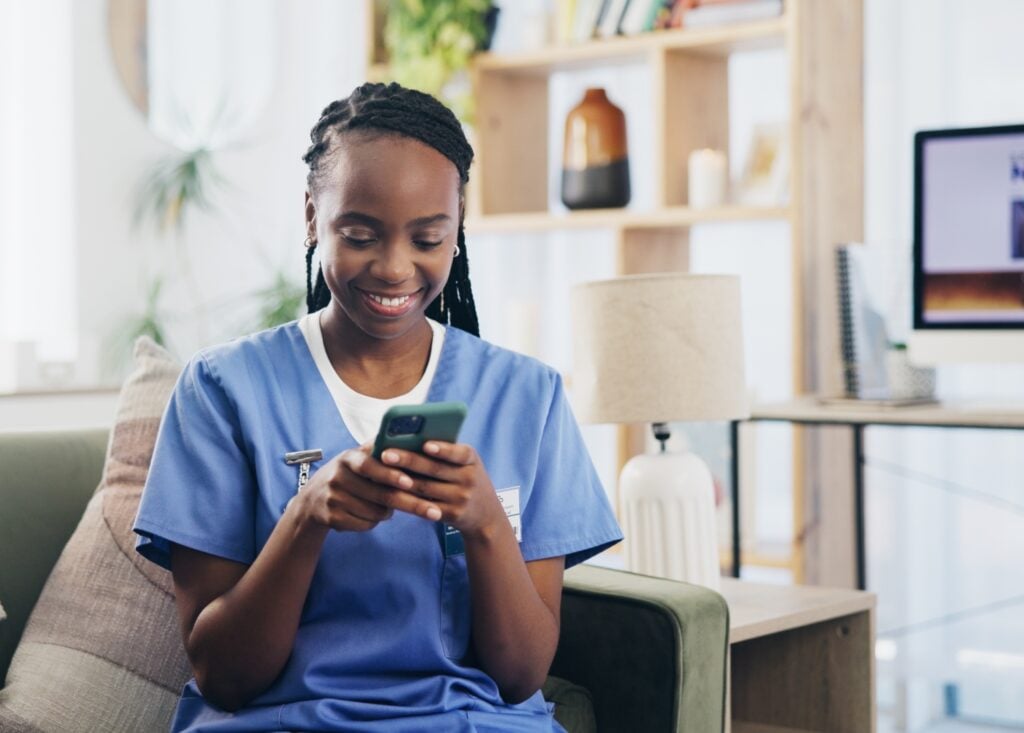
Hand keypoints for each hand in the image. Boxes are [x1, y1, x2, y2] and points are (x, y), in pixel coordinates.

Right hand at [295, 445, 442, 532]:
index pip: (370, 466)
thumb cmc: (348, 474)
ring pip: (376, 513)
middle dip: (411, 504)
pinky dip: (374, 521)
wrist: (312, 500)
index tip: (410, 481)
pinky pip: (366, 525)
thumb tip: (411, 433)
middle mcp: (338, 477)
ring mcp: (333, 499)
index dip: (390, 474)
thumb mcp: (358, 457)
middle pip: (381, 496)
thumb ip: (379, 448)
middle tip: (433, 512)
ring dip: (389, 512)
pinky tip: (370, 513)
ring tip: (388, 504)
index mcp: (348, 458)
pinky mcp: (332, 519)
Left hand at [379, 442, 506, 538]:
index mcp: (471, 459)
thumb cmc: (467, 479)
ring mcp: (461, 498)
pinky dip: (406, 498)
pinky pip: (424, 506)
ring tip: (381, 471)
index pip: (458, 453)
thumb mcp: (466, 464)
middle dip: (408, 460)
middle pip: (434, 469)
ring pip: (425, 488)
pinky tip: (390, 491)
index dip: (442, 449)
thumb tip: (409, 437)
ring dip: (401, 480)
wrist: (487, 515)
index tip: (425, 445)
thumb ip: (446, 452)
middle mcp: (468, 478)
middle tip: (386, 454)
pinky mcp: (451, 515)